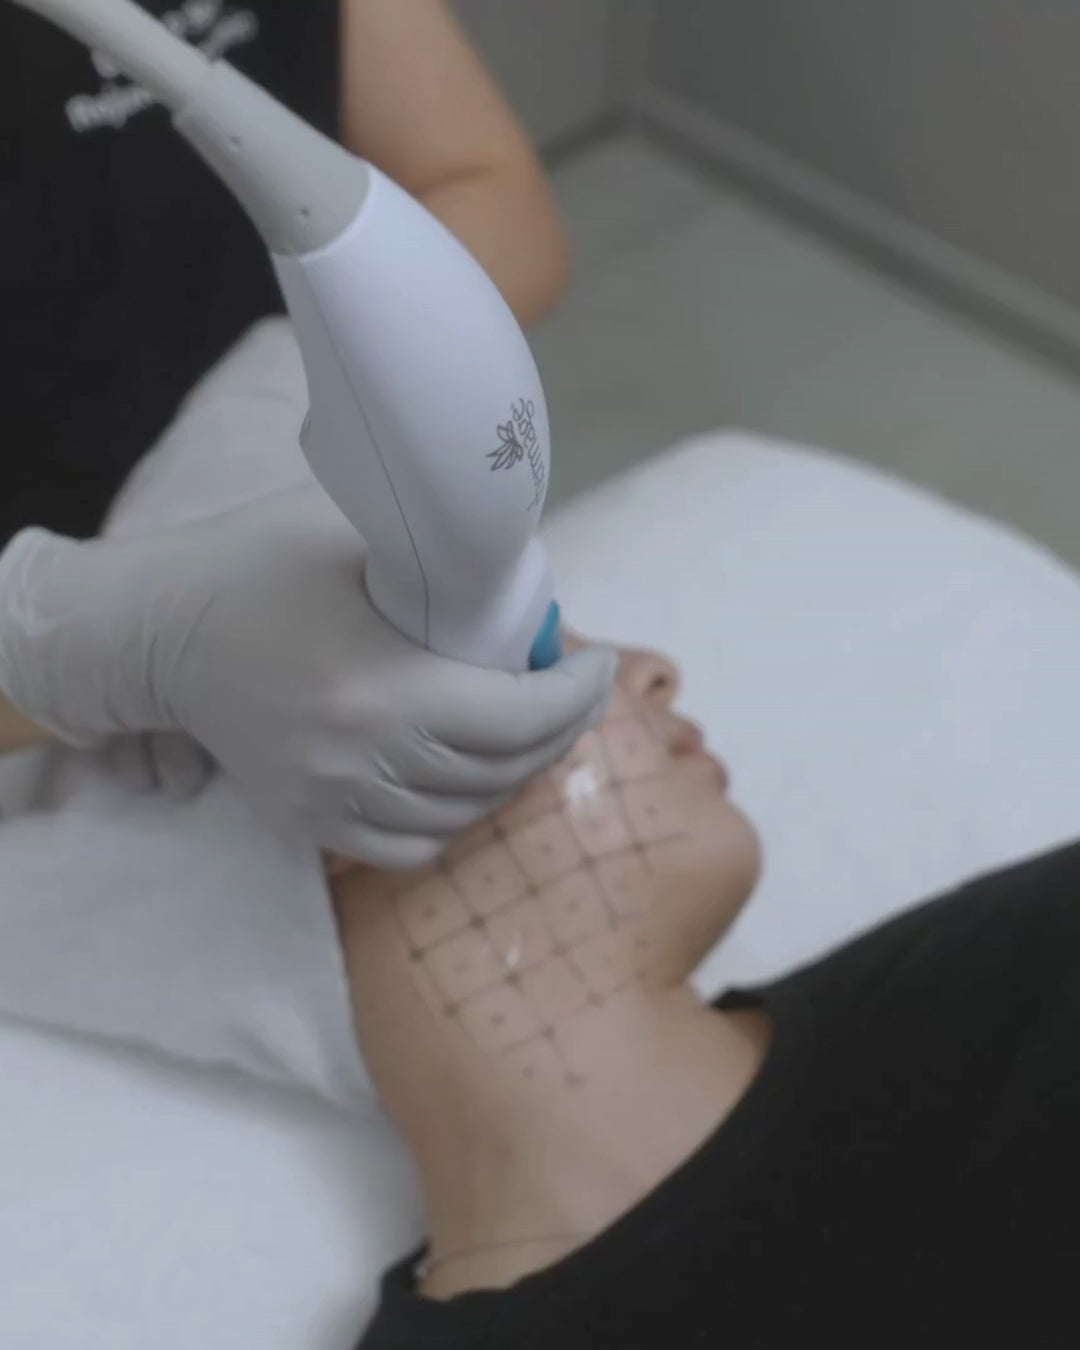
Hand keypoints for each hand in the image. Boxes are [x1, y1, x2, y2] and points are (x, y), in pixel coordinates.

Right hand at [0, 485, 614, 866]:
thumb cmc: (254, 565)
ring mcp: (332, 799)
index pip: (520, 718)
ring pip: (465, 814)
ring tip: (528, 731)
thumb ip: (444, 562)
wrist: (157, 632)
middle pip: (504, 770)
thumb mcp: (354, 536)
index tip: (599, 666)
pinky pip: (411, 847)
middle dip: (558, 731)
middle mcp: (363, 758)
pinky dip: (455, 819)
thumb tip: (523, 580)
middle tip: (573, 692)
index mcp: (384, 689)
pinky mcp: (308, 820)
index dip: (577, 697)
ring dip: (512, 775)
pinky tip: (468, 779)